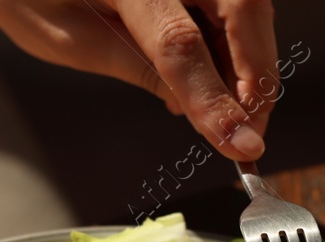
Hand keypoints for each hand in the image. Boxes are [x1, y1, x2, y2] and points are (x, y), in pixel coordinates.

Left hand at [0, 0, 276, 160]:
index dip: (214, 99)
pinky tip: (216, 79)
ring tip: (230, 113)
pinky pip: (231, 3)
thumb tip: (193, 108)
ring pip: (247, 7)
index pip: (180, 43)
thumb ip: (134, 67)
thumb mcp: (67, 37)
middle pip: (242, 10)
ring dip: (250, 63)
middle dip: (256, 77)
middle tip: (249, 132)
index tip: (240, 144)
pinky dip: (234, 44)